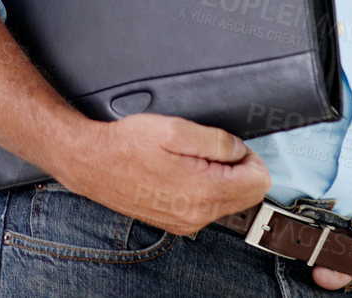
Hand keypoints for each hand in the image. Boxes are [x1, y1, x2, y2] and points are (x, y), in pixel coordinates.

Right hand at [54, 114, 271, 237]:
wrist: (92, 163)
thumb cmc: (127, 144)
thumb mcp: (175, 129)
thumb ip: (217, 141)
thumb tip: (240, 150)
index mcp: (204, 191)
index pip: (259, 181)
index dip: (249, 157)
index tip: (228, 146)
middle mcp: (199, 214)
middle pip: (247, 195)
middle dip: (237, 169)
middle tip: (208, 150)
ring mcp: (187, 222)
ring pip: (228, 202)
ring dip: (220, 179)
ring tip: (189, 159)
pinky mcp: (176, 223)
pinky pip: (207, 208)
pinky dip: (203, 189)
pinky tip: (180, 172)